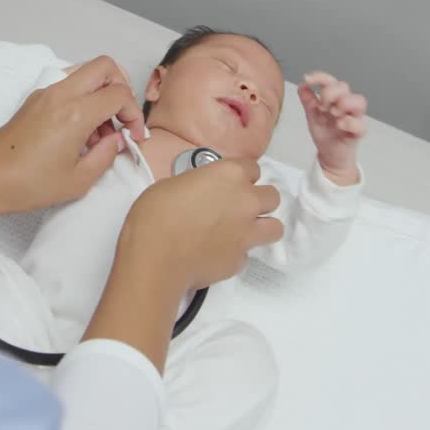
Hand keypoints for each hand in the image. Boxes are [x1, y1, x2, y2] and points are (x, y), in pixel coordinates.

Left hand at [0, 56, 147, 215]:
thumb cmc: (28, 184)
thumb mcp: (78, 180)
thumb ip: (107, 155)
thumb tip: (117, 140)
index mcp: (75, 113)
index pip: (119, 93)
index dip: (134, 113)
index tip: (132, 134)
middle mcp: (61, 95)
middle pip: (105, 66)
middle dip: (122, 87)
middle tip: (122, 117)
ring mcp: (45, 93)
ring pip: (85, 72)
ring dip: (101, 92)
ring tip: (99, 131)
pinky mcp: (35, 99)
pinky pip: (68, 85)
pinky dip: (82, 98)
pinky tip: (80, 132)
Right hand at [84, 159, 282, 371]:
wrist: (155, 257)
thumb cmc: (155, 213)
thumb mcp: (174, 184)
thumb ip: (200, 186)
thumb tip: (204, 196)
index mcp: (229, 175)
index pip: (253, 168)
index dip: (241, 176)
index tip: (228, 184)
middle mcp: (246, 201)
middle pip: (272, 197)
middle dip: (258, 201)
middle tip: (237, 208)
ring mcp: (247, 234)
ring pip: (275, 228)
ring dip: (261, 227)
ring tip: (240, 232)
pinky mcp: (240, 261)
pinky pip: (247, 255)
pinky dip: (236, 254)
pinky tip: (216, 255)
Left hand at [298, 71, 366, 184]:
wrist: (330, 155)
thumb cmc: (325, 132)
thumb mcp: (312, 115)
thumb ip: (308, 100)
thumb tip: (302, 85)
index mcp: (334, 98)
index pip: (331, 81)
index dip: (321, 77)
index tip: (308, 79)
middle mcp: (345, 105)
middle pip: (344, 86)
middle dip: (330, 93)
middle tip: (322, 107)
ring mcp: (353, 117)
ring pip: (359, 101)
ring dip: (344, 104)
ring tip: (333, 114)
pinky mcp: (357, 132)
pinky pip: (360, 124)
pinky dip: (349, 123)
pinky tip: (339, 125)